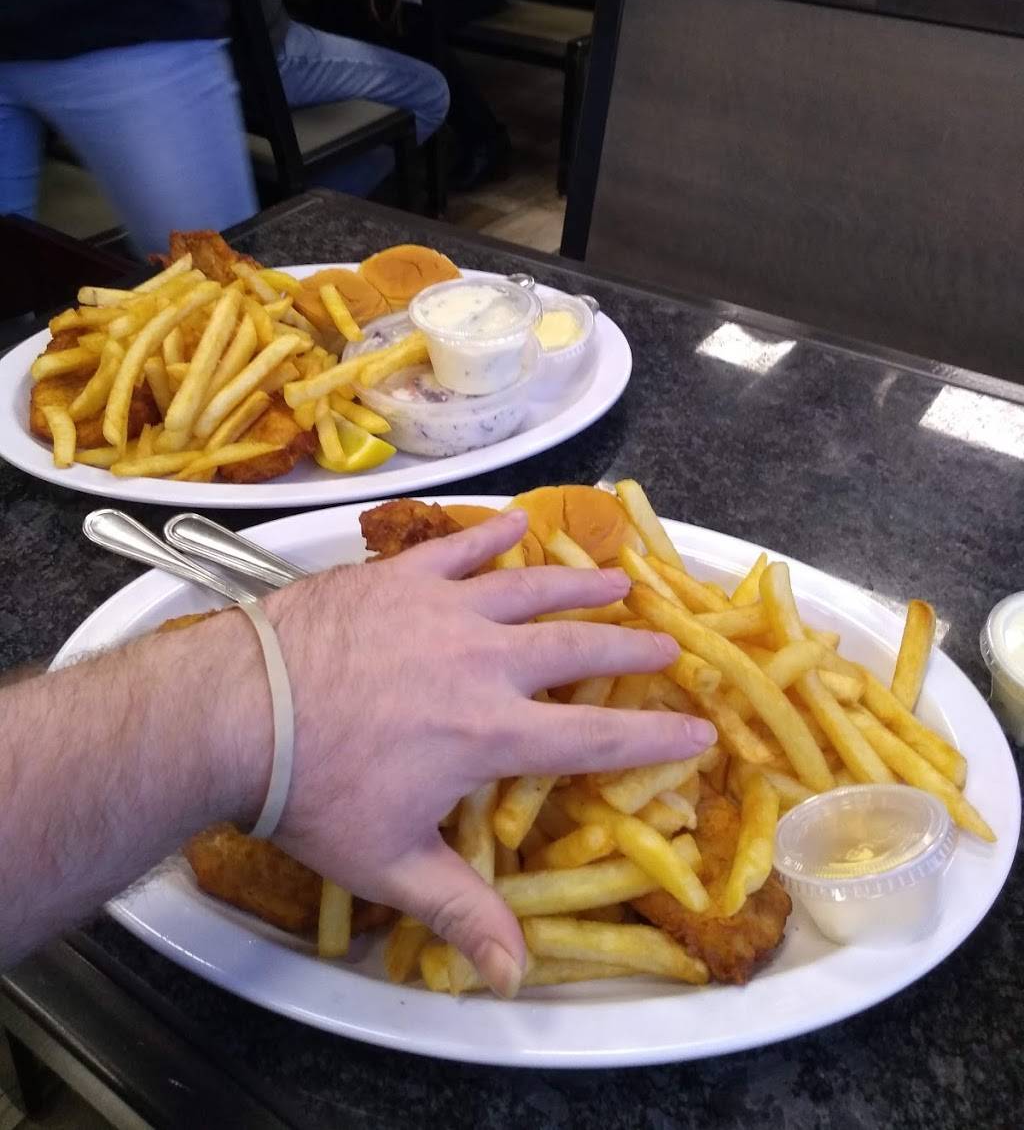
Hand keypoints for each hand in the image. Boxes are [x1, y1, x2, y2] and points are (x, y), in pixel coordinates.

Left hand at [254, 512, 715, 996]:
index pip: (596, 738)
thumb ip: (460, 911)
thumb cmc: (314, 793)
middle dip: (628, 649)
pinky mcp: (400, 577)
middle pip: (576, 648)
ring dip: (579, 584)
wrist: (239, 712)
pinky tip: (516, 526)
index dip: (657, 736)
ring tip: (617, 579)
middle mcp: (483, 662)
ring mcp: (442, 610)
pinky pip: (458, 548)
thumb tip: (515, 978)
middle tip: (666, 643)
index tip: (701, 730)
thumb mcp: (391, 864)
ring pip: (530, 589)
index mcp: (490, 733)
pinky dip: (491, 536)